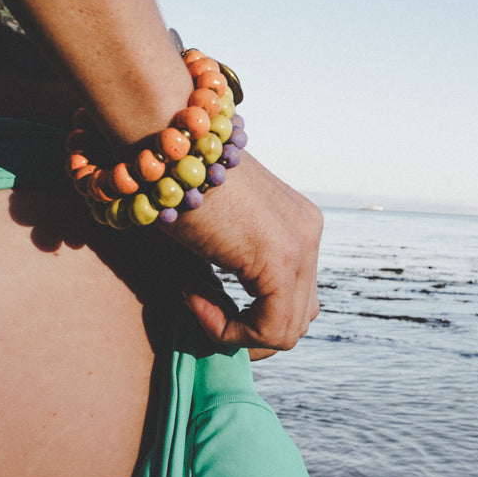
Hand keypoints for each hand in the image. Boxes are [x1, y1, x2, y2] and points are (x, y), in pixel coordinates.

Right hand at [163, 151, 322, 354]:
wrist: (167, 144)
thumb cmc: (176, 183)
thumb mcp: (219, 233)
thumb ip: (236, 267)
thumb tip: (229, 320)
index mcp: (300, 225)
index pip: (293, 299)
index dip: (246, 315)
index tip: (197, 292)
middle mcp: (310, 233)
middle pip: (297, 318)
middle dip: (248, 330)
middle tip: (200, 311)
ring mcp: (302, 245)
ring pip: (287, 331)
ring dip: (236, 332)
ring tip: (194, 297)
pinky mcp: (282, 258)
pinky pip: (268, 327)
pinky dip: (226, 329)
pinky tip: (191, 295)